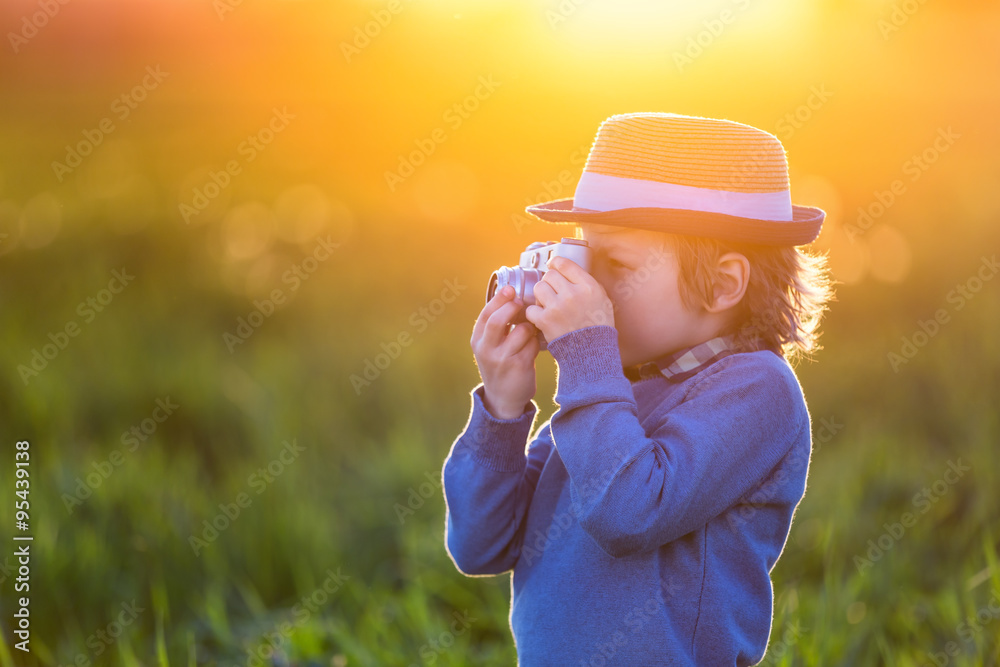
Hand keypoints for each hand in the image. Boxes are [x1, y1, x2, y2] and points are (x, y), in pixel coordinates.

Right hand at [470, 285, 540, 419]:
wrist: (503, 397)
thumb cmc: (500, 364)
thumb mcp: (490, 346)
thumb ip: (496, 326)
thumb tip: (512, 296)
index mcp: (478, 340)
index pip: (485, 314)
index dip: (498, 299)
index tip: (510, 288)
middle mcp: (486, 349)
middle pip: (497, 321)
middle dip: (511, 307)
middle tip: (521, 302)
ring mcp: (502, 359)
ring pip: (521, 331)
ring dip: (529, 326)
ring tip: (530, 328)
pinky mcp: (519, 366)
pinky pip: (533, 345)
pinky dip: (536, 341)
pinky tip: (535, 345)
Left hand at [524, 256, 614, 342]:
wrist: (592, 353)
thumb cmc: (598, 326)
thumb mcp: (603, 299)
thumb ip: (587, 283)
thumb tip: (571, 271)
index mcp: (588, 286)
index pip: (565, 264)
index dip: (556, 263)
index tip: (553, 266)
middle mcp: (573, 294)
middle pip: (549, 275)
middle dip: (549, 283)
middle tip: (553, 292)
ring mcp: (558, 307)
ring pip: (538, 288)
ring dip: (541, 296)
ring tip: (548, 305)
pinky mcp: (545, 320)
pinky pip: (531, 309)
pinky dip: (534, 314)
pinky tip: (542, 318)